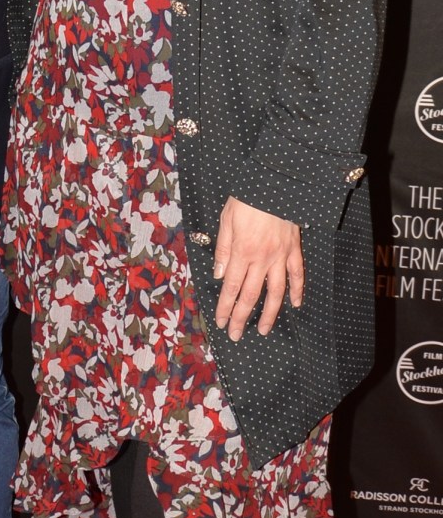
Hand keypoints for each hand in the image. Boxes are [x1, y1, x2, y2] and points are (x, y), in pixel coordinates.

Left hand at [211, 197, 303, 341]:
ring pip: (276, 291)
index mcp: (242, 251)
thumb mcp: (226, 220)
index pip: (231, 287)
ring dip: (269, 313)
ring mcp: (280, 255)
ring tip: (263, 329)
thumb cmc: (247, 199)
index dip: (225, 306)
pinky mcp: (294, 249)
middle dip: (241, 317)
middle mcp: (262, 258)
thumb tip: (220, 275)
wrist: (275, 182)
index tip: (220, 322)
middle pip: (251, 294)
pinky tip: (295, 305)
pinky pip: (297, 274)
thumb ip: (223, 249)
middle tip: (235, 334)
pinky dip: (297, 290)